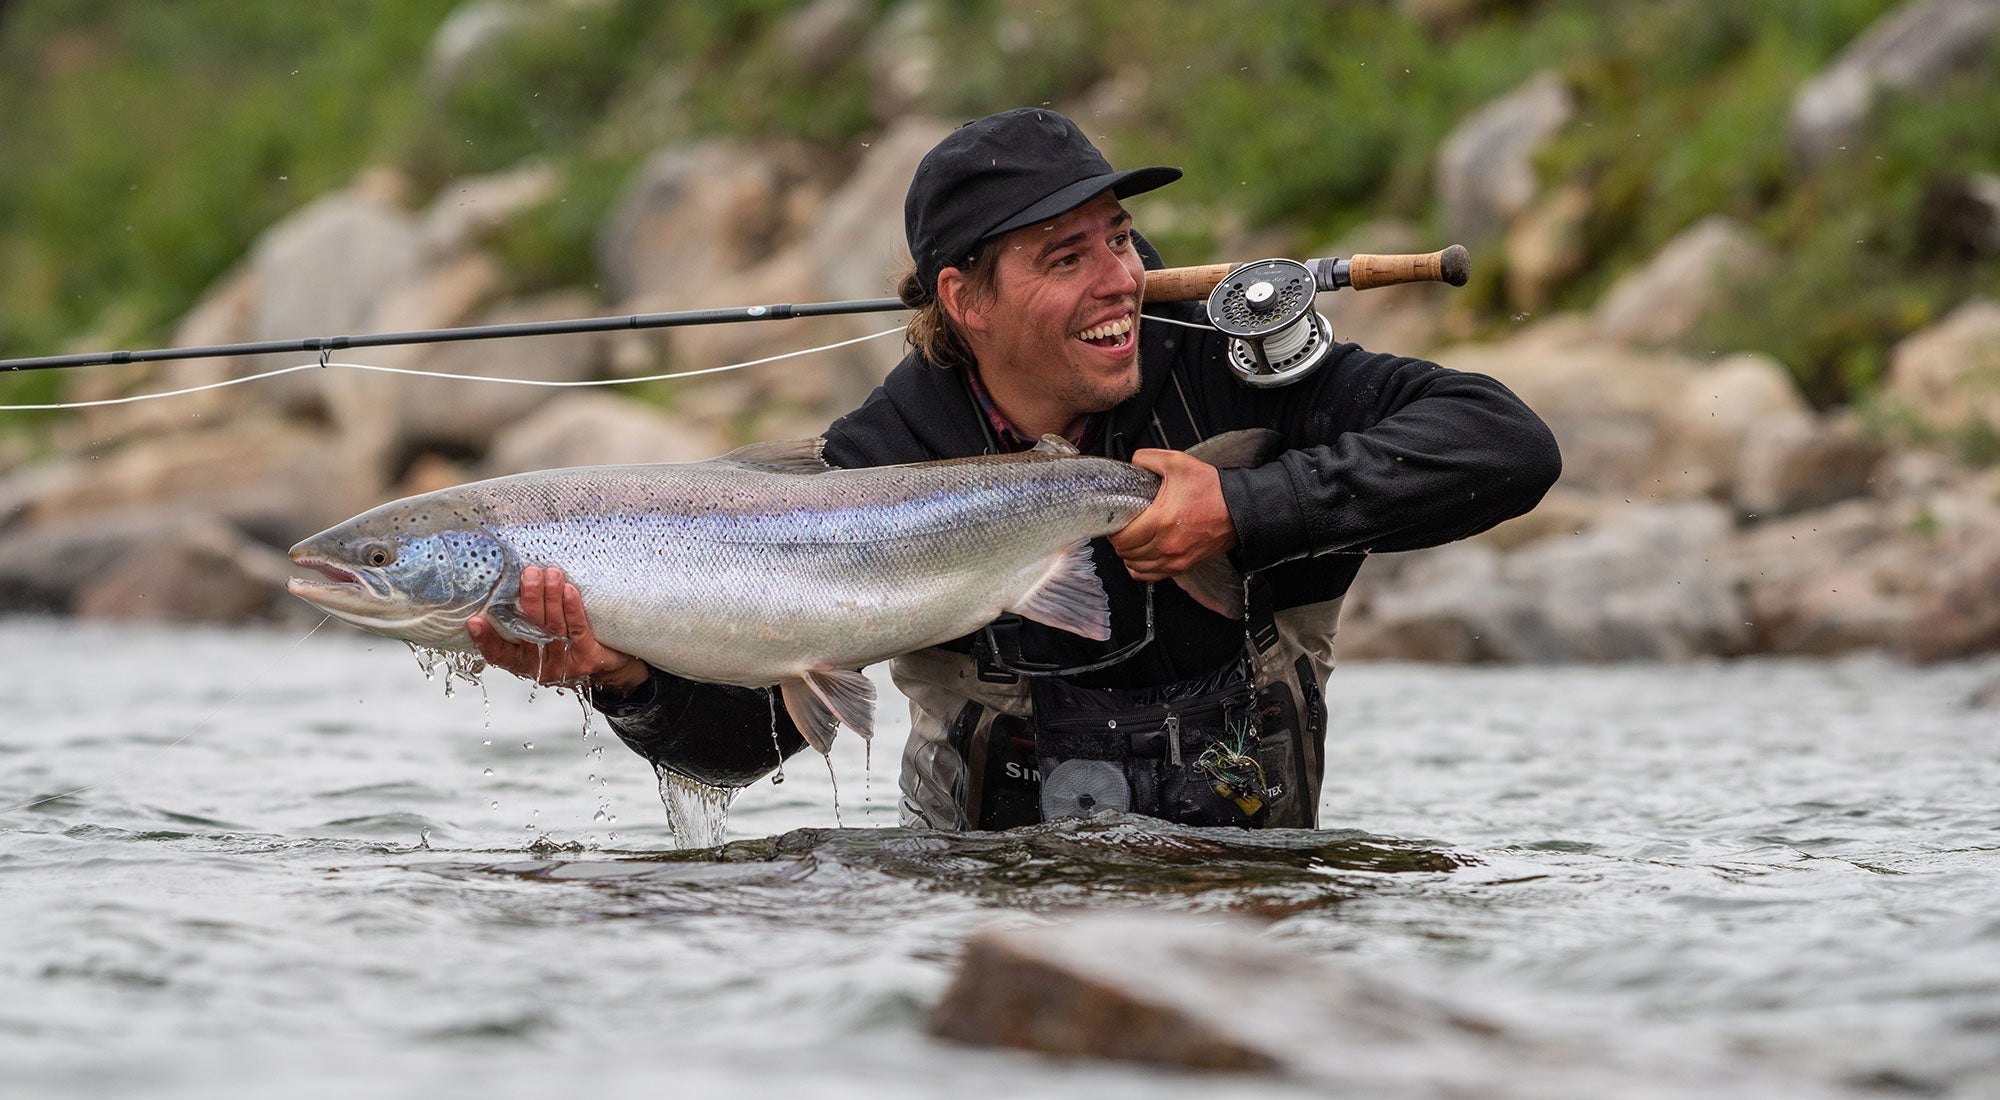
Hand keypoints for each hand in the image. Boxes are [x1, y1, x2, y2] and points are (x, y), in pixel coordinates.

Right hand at [466, 566, 649, 693]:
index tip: (473, 621)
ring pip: (554, 628)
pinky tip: (569, 590)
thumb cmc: (570, 645)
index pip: (499, 654)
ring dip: (551, 598)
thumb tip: (514, 579)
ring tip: (550, 573)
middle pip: (530, 631)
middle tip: (528, 573)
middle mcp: (540, 666)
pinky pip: (578, 630)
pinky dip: (573, 609)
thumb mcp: (543, 638)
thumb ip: (526, 620)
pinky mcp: (587, 659)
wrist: (611, 669)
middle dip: (529, 600)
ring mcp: (564, 664)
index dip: (485, 640)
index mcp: (523, 662)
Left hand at [1109, 448, 1237, 582]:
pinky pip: (1151, 576)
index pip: (1122, 537)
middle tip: (1123, 526)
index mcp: (1161, 520)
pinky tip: (1141, 555)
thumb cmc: (1213, 490)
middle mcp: (1167, 545)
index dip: (1113, 528)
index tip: (1116, 519)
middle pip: (1126, 553)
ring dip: (1129, 554)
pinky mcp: (1183, 565)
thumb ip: (1149, 458)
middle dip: (1119, 540)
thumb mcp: (1178, 463)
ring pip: (1136, 567)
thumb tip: (1133, 462)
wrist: (1239, 509)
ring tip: (1132, 539)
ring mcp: (1175, 558)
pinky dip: (1141, 568)